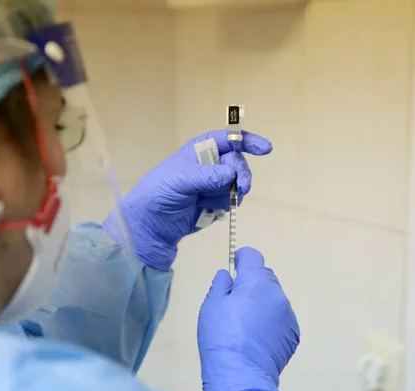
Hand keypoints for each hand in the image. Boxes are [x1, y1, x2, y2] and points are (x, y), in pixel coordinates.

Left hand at [104, 130, 271, 269]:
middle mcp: (208, 165)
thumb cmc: (159, 194)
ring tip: (213, 202)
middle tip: (241, 188)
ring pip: (236, 184)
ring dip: (232, 193)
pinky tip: (210, 210)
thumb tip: (231, 174)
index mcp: (198, 151)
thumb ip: (207, 176)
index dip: (246, 141)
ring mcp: (212, 185)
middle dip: (241, 175)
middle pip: (237, 164)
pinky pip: (230, 201)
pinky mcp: (213, 204)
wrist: (149, 226)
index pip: (227, 140)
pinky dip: (225, 206)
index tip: (265, 149)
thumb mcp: (180, 180)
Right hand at [197, 247, 299, 390]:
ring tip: (246, 325)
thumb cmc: (221, 336)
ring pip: (274, 299)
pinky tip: (257, 338)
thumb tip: (229, 276)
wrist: (240, 374)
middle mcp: (277, 294)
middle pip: (265, 277)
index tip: (235, 265)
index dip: (242, 258)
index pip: (253, 256)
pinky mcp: (293, 334)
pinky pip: (281, 319)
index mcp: (256, 282)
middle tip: (235, 301)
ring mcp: (288, 315)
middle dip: (252, 283)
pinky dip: (271, 322)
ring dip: (263, 303)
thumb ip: (221, 285)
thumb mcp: (211, 305)